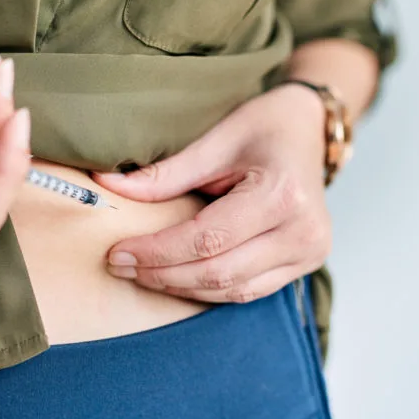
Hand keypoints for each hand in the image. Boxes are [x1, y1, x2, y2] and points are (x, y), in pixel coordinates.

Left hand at [95, 84, 331, 302]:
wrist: (309, 129)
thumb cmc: (265, 127)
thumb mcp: (215, 141)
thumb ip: (165, 174)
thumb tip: (108, 188)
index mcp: (282, 195)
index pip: (207, 239)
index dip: (158, 252)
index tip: (118, 253)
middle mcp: (303, 231)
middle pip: (220, 271)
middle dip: (164, 274)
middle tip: (120, 266)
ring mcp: (310, 252)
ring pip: (233, 290)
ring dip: (183, 287)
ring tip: (143, 274)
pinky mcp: (306, 263)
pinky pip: (250, 290)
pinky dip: (210, 288)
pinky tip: (178, 277)